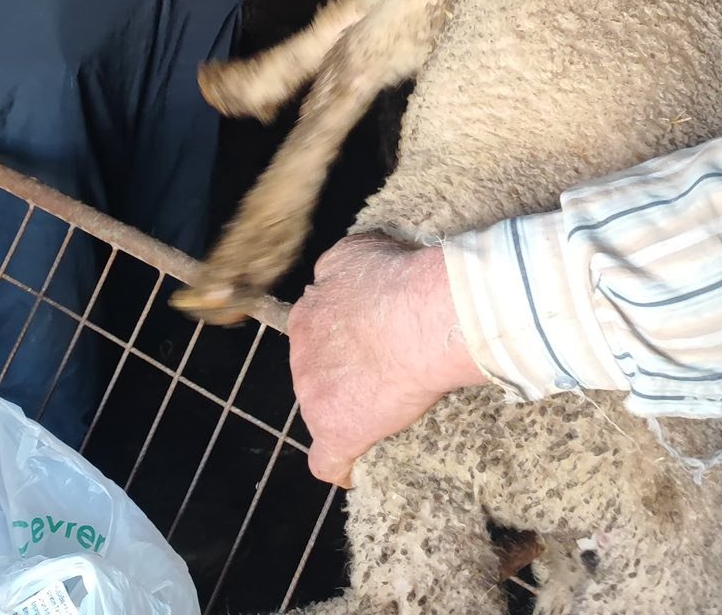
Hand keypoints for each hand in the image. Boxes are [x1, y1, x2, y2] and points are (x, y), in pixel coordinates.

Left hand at [287, 236, 485, 486]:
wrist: (418, 318)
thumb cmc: (395, 281)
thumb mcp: (357, 252)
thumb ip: (337, 269)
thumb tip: (334, 278)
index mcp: (307, 315)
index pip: (315, 332)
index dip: (342, 340)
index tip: (367, 342)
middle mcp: (302, 354)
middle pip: (317, 370)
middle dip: (343, 372)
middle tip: (384, 368)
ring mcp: (314, 395)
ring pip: (322, 408)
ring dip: (347, 408)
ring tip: (386, 408)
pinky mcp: (336, 431)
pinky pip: (328, 461)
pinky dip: (341, 465)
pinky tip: (352, 469)